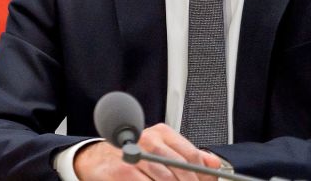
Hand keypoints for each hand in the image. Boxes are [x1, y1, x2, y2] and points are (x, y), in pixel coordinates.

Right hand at [74, 124, 223, 180]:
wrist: (97, 161)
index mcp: (161, 133)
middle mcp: (147, 140)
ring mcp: (134, 155)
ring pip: (166, 179)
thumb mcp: (161, 151)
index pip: (191, 155)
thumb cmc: (132, 156)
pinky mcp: (122, 171)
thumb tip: (213, 164)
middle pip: (180, 169)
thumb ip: (188, 156)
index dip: (203, 176)